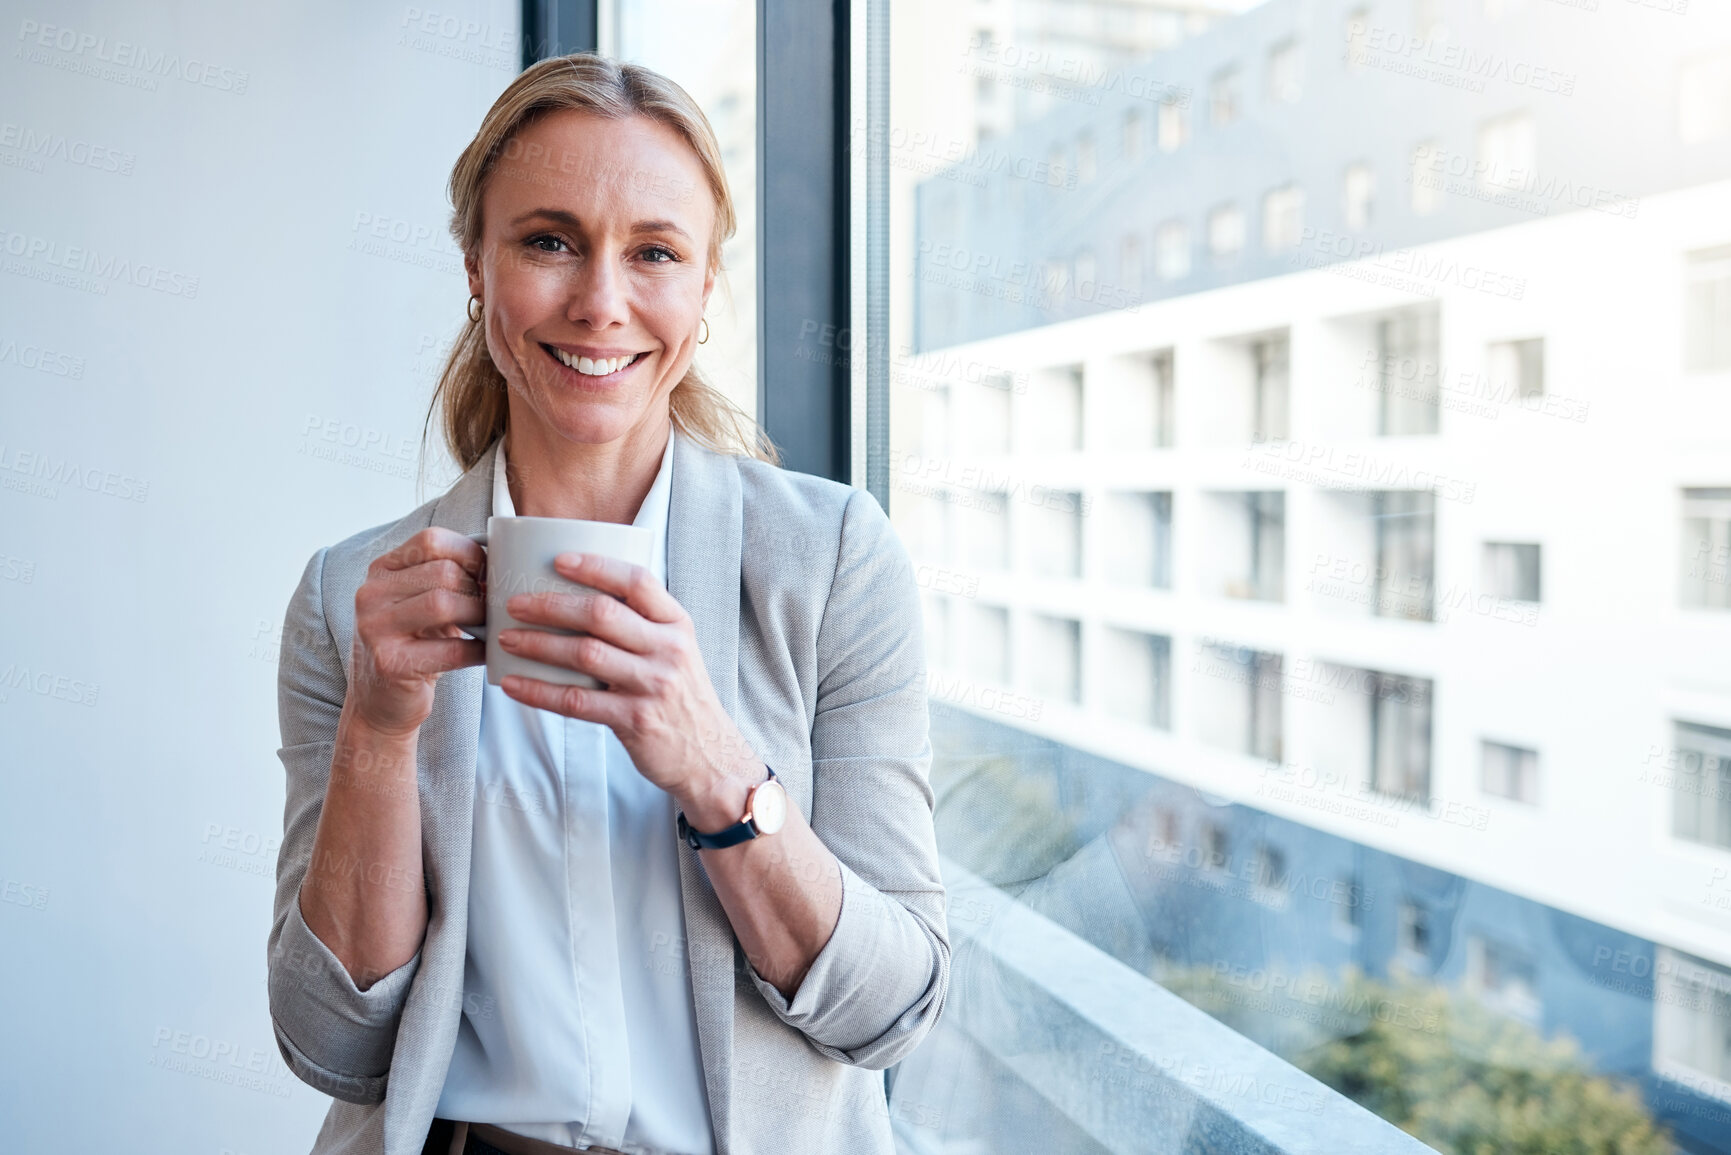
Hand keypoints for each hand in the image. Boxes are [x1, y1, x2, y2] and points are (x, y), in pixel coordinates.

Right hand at [348, 527, 486, 736]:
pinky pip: (451, 650)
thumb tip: (503, 557)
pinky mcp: (390, 663)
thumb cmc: (414, 644)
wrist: (380, 700)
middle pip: (444, 572)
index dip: (470, 553)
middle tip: (493, 605)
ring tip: (487, 626)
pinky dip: (478, 651)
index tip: (488, 573)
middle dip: (479, 589)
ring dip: (479, 616)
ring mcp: (375, 629)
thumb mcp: (421, 600)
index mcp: (381, 570)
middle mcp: (370, 594)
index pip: (431, 540)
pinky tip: (485, 653)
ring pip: (444, 603)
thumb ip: (448, 575)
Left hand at [497, 552, 760, 820]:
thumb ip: (642, 625)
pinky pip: (577, 702)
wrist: (709, 756)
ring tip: (506, 639)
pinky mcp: (635, 721)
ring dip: (538, 644)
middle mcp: (668, 650)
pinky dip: (539, 691)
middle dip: (551, 606)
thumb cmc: (681, 697)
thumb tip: (579, 597)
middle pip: (602, 614)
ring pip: (584, 654)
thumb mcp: (676, 651)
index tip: (558, 560)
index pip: (637, 581)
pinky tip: (514, 685)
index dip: (596, 567)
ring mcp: (653, 686)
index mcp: (677, 624)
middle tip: (514, 604)